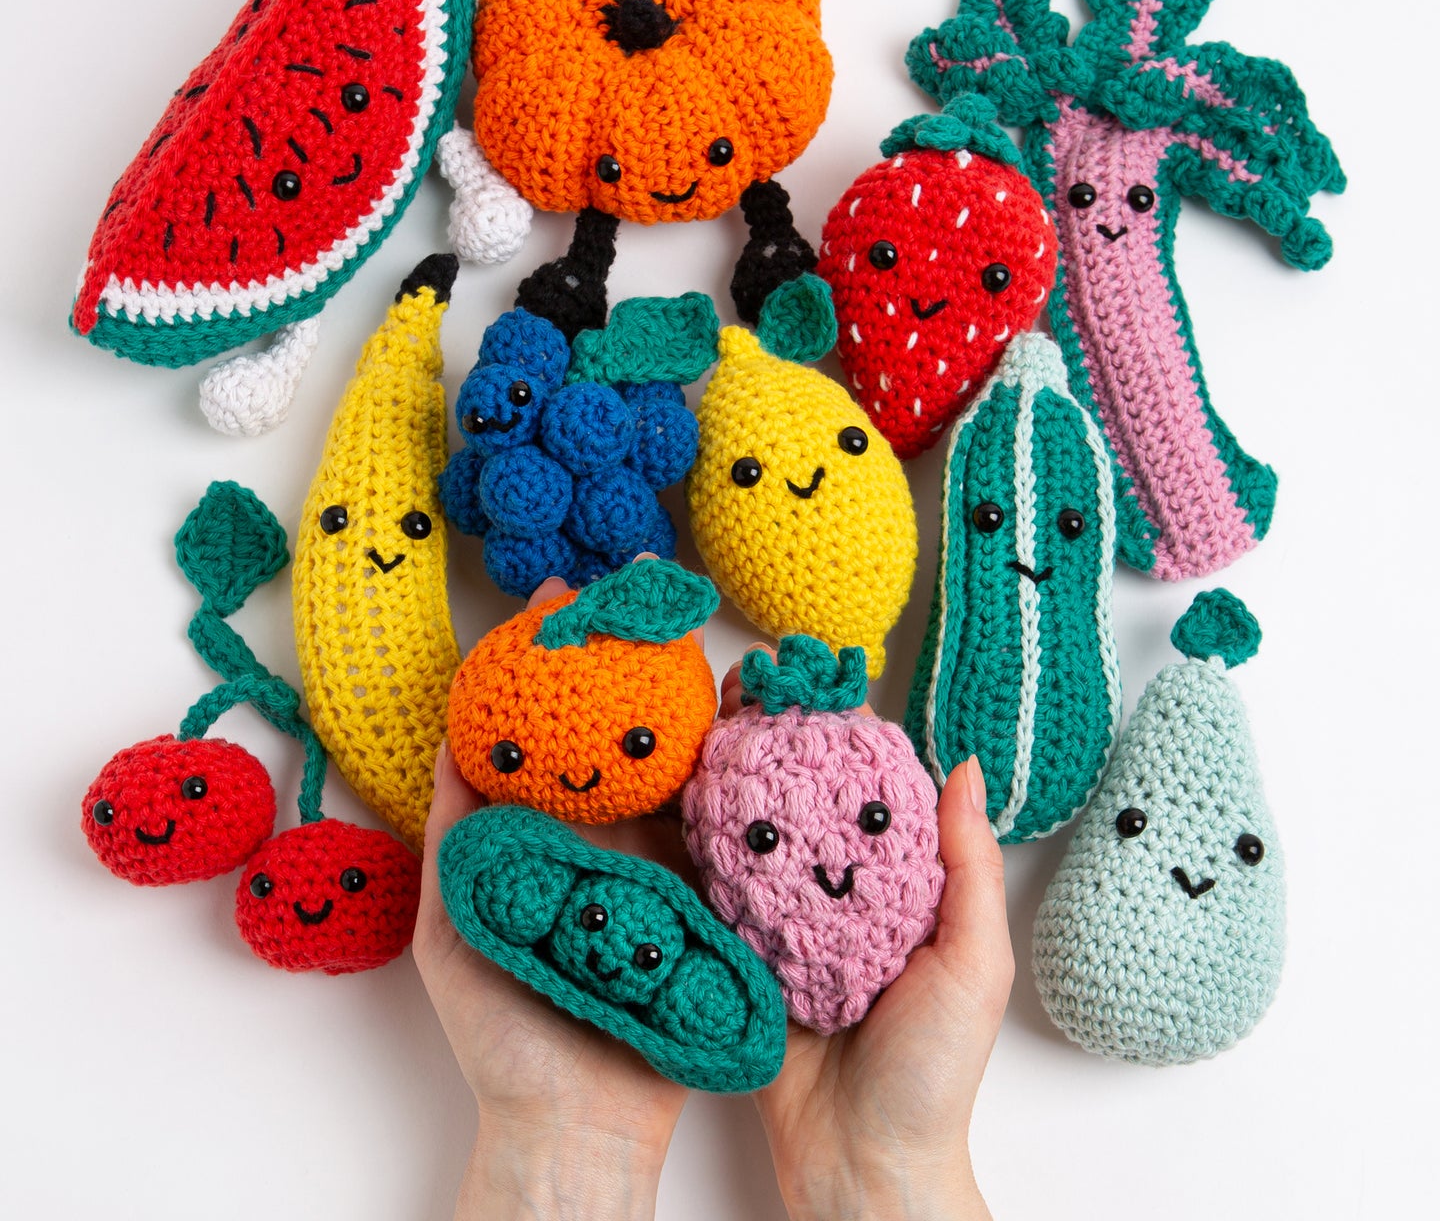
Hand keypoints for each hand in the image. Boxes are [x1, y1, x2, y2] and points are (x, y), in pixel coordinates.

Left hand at [413, 572, 690, 1220]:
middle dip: (630, 655)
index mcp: (543, 835)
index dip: (552, 660)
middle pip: (620, 728)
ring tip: (696, 630)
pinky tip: (743, 717)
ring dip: (686, 696)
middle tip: (645, 584)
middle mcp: (603, 836)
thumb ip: (457, 833)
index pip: (551, 729)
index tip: (559, 595)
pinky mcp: (706, 894)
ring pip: (676, 762)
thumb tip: (453, 739)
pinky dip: (731, 770)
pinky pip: (720, 823)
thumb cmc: (503, 1029)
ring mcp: (659, 862)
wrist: (579, 1125)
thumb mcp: (456, 925)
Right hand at [720, 654, 1013, 1220]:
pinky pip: (714, 893)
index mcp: (897, 885)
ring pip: (753, 838)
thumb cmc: (934, 1071)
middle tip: (741, 693)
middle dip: (774, 747)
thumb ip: (967, 867)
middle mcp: (837, 893)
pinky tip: (669, 802)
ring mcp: (783, 921)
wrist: (861, 1165)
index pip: (868, 793)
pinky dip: (695, 849)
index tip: (811, 682)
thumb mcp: (972, 963)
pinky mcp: (737, 954)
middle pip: (803, 804)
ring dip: (728, 785)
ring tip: (699, 728)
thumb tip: (967, 766)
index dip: (843, 737)